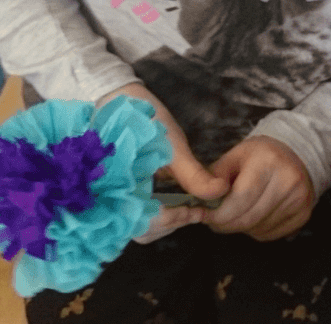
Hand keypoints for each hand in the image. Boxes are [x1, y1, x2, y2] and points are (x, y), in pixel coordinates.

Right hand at [96, 82, 227, 241]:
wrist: (119, 100)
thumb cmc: (145, 120)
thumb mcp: (172, 146)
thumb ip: (193, 175)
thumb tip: (220, 192)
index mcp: (120, 188)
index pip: (147, 223)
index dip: (174, 220)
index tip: (197, 211)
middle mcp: (109, 200)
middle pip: (142, 231)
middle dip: (170, 223)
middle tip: (194, 210)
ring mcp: (110, 199)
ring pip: (138, 227)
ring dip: (164, 220)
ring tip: (185, 206)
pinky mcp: (116, 195)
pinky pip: (134, 216)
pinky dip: (155, 213)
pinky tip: (171, 202)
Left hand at [204, 136, 314, 240]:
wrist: (294, 154)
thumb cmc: (258, 156)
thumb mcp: (233, 157)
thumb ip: (213, 178)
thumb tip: (198, 202)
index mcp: (268, 161)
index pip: (240, 200)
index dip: (219, 214)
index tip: (205, 216)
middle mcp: (288, 180)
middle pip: (249, 218)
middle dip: (226, 224)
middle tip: (215, 220)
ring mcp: (300, 199)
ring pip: (258, 229)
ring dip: (241, 227)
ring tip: (237, 212)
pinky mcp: (304, 214)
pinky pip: (270, 235)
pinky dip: (256, 230)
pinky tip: (255, 214)